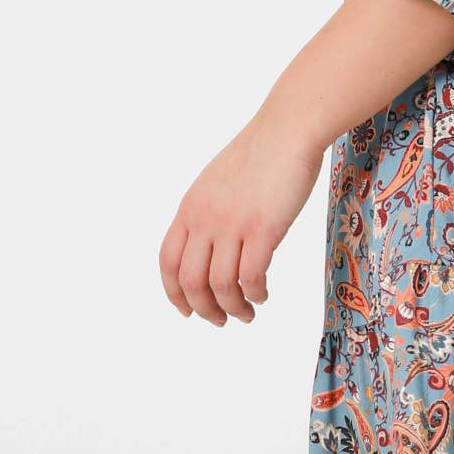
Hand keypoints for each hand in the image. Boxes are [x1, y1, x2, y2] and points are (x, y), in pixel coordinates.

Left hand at [159, 111, 325, 324]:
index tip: (188, 311)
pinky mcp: (263, 229)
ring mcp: (232, 225)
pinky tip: (263, 295)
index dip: (174, 295)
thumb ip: (206, 214)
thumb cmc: (259, 155)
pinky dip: (255, 294)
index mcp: (189, 210)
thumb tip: (210, 246)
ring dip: (232, 309)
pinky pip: (251, 277)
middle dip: (204, 310)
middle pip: (191, 282)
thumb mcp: (215, 184)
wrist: (286, 132)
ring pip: (220, 286)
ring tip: (247, 314)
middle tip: (221, 321)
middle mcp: (204, 220)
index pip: (168, 264)